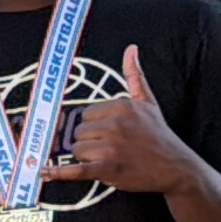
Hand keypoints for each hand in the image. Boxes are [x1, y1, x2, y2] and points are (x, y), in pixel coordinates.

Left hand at [62, 46, 197, 197]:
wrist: (176, 166)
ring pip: (77, 150)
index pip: (86, 114)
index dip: (94, 125)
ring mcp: (110, 148)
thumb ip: (134, 75)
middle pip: (79, 132)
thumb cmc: (159, 135)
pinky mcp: (108, 169)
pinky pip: (76, 169)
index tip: (107, 132)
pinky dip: (59, 172)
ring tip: (109, 160)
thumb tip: (131, 49)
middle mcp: (115, 125)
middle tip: (109, 148)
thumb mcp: (148, 102)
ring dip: (88, 158)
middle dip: (89, 142)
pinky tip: (45, 172)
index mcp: (121, 106)